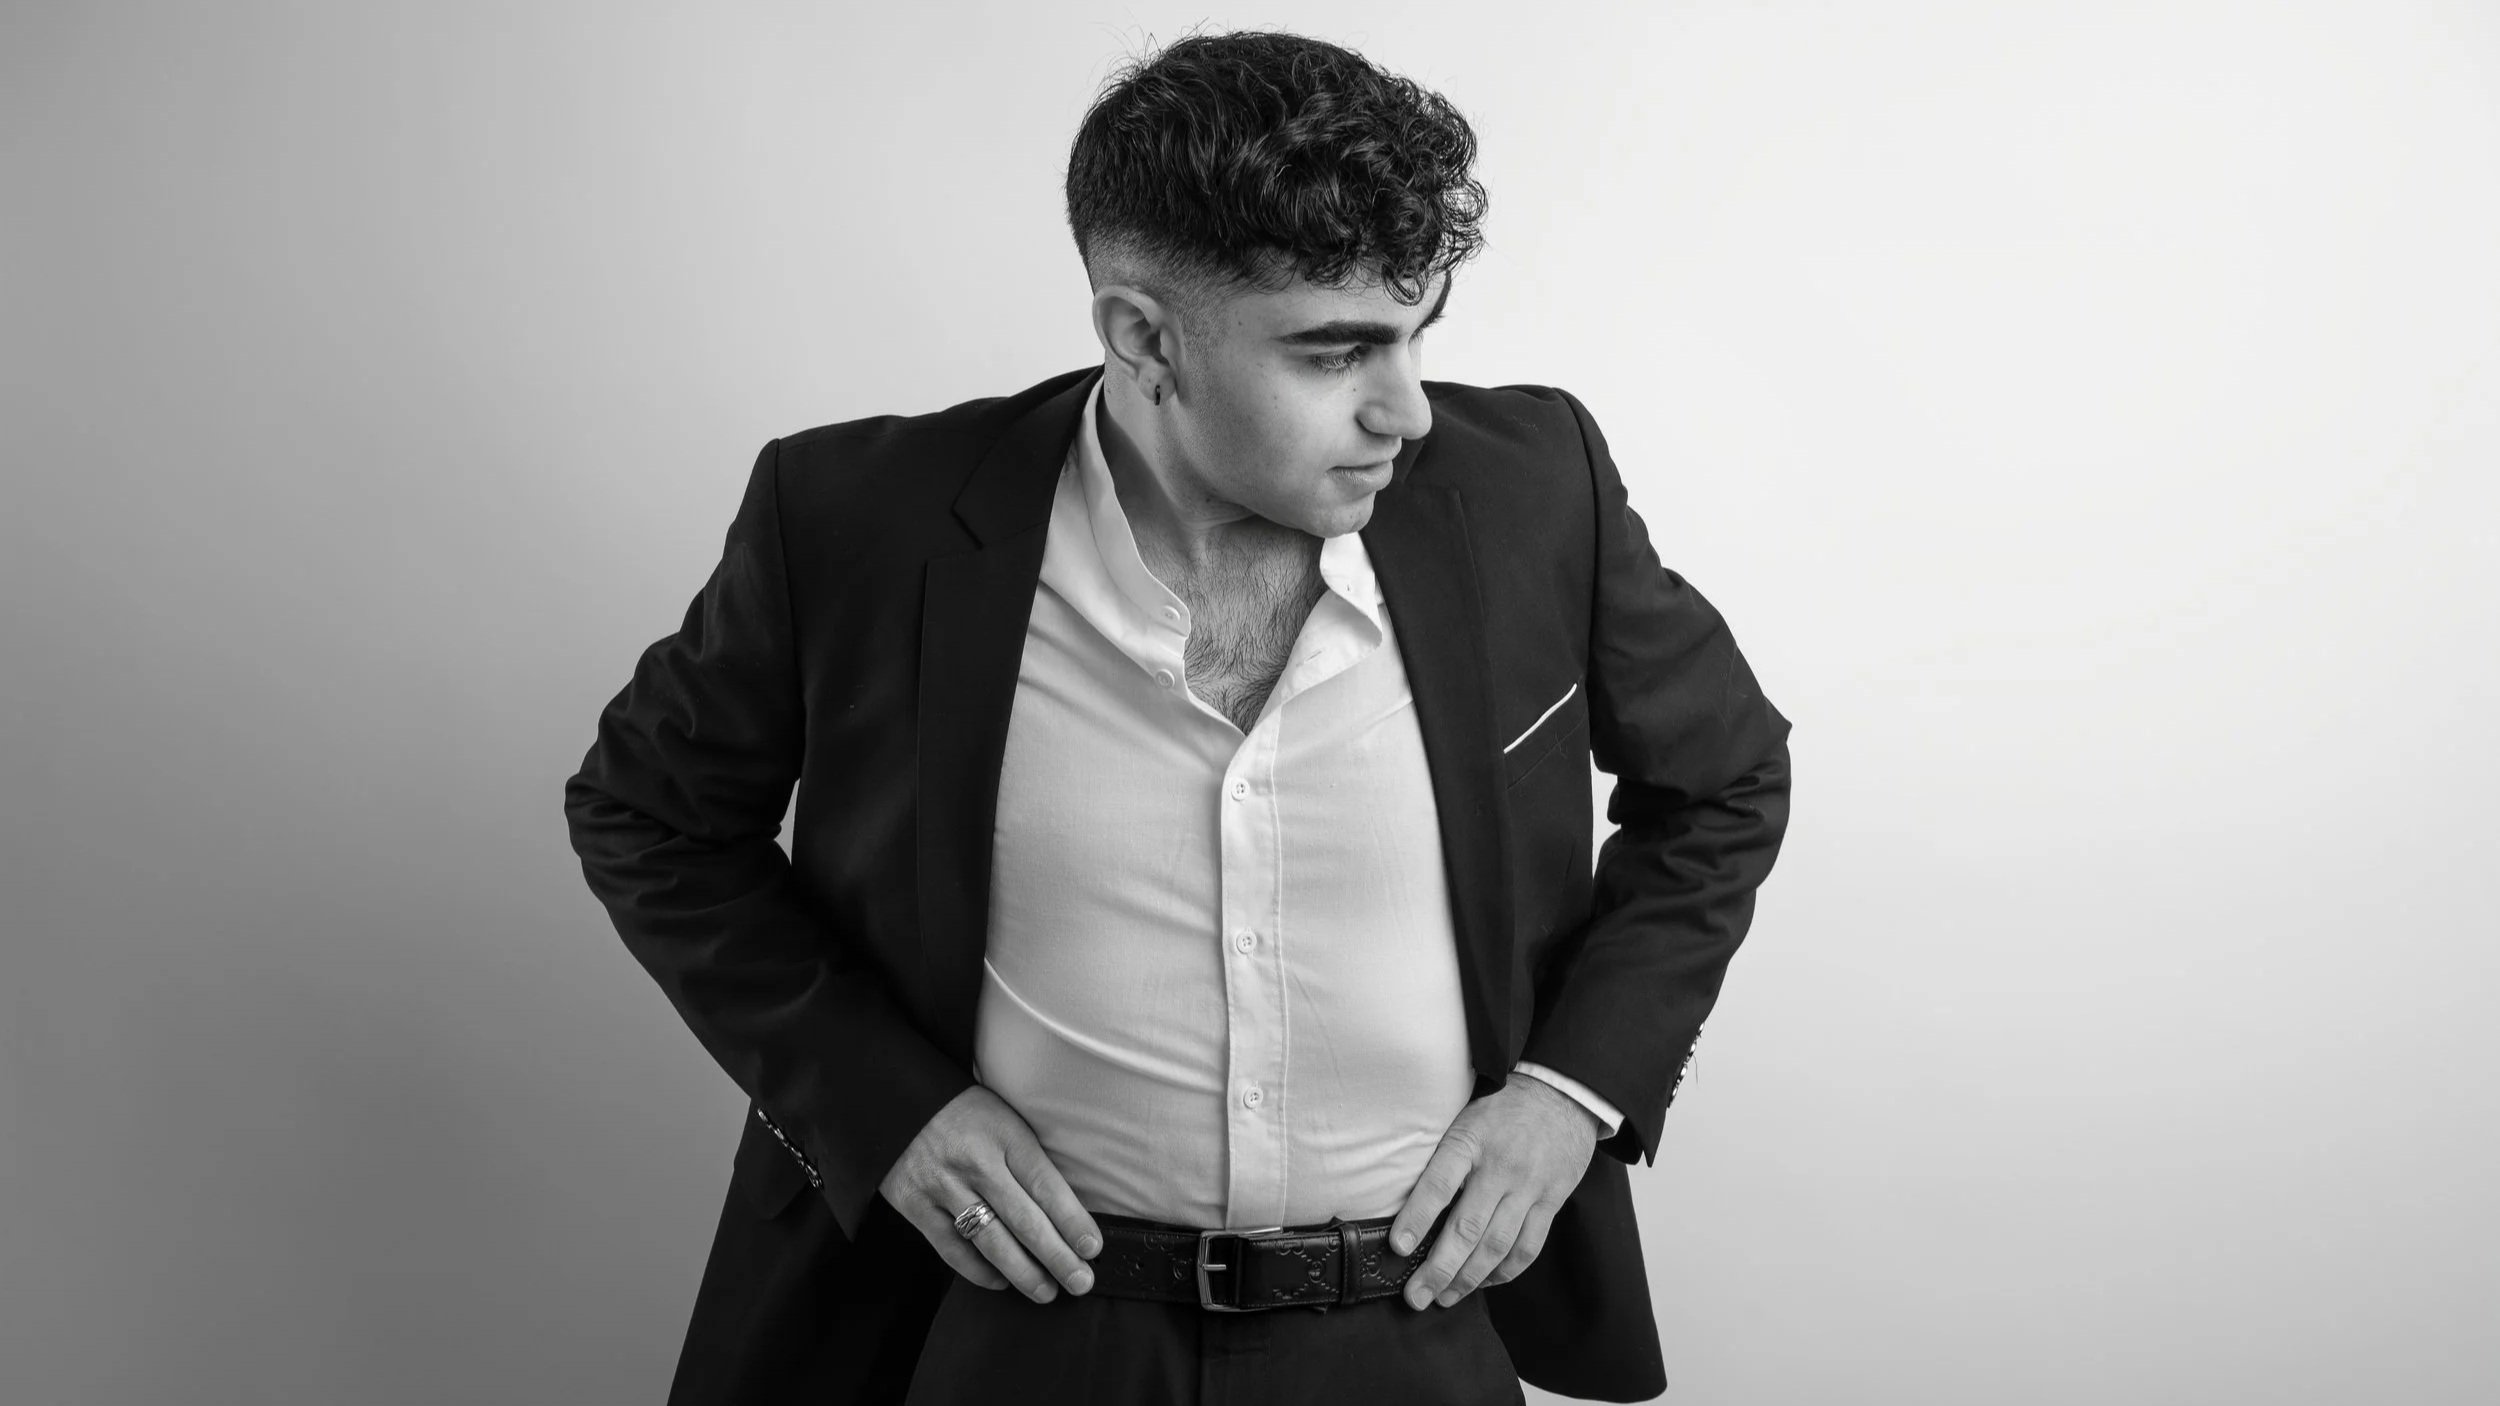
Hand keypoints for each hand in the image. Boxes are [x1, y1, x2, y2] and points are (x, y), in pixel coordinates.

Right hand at [878, 1084, 1101, 1302]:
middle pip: (1025, 1220)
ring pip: (991, 1241)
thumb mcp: (1005, 1120)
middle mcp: (975, 1162)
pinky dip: (979, 1271)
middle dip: (1058, 1257)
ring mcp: (943, 1185)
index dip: (1073, 1223)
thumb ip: (1029, 1160)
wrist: (897, 1099)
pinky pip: (952, 1249)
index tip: (1092, 1248)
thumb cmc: (965, 1114)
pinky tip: (1001, 1280)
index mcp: (1005, 1136)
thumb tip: (1068, 1214)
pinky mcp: (915, 1205)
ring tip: (1046, 1291)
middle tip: (1080, 1282)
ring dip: (1023, 1273)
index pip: (1047, 1187)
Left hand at [1389, 1072, 1600, 1309]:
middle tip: (1415, 1296)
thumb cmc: (1503, 1108)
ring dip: (1468, 1279)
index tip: (1398, 1247)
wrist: (1563, 1094)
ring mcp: (1529, 1187)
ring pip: (1497, 1245)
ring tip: (1444, 1297)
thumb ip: (1444, 1156)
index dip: (1416, 1218)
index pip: (1439, 1184)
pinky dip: (1504, 1271)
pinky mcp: (1551, 1201)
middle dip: (1439, 1269)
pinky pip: (1527, 1246)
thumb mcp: (1465, 1117)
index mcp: (1470, 1140)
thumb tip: (1408, 1202)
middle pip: (1467, 1228)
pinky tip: (1484, 1282)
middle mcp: (1500, 1167)